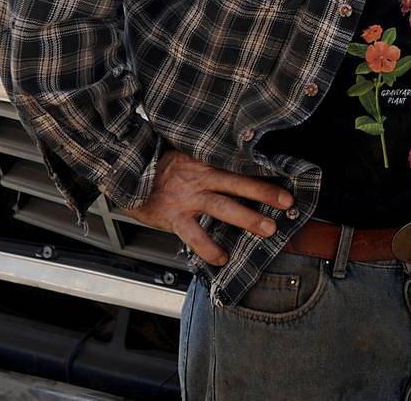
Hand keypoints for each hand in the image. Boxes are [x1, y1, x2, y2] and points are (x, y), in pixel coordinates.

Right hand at [123, 149, 292, 265]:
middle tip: (287, 202)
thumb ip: (208, 159)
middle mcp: (198, 176)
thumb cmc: (159, 167)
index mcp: (204, 159)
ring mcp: (186, 197)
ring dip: (247, 218)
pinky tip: (222, 258)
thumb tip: (238, 165)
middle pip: (237, 182)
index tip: (286, 173)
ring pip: (222, 206)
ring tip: (268, 229)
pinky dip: (209, 248)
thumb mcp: (185, 154)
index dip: (261, 168)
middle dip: (264, 192)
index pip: (237, 163)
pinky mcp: (173, 216)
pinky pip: (194, 235)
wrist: (124, 173)